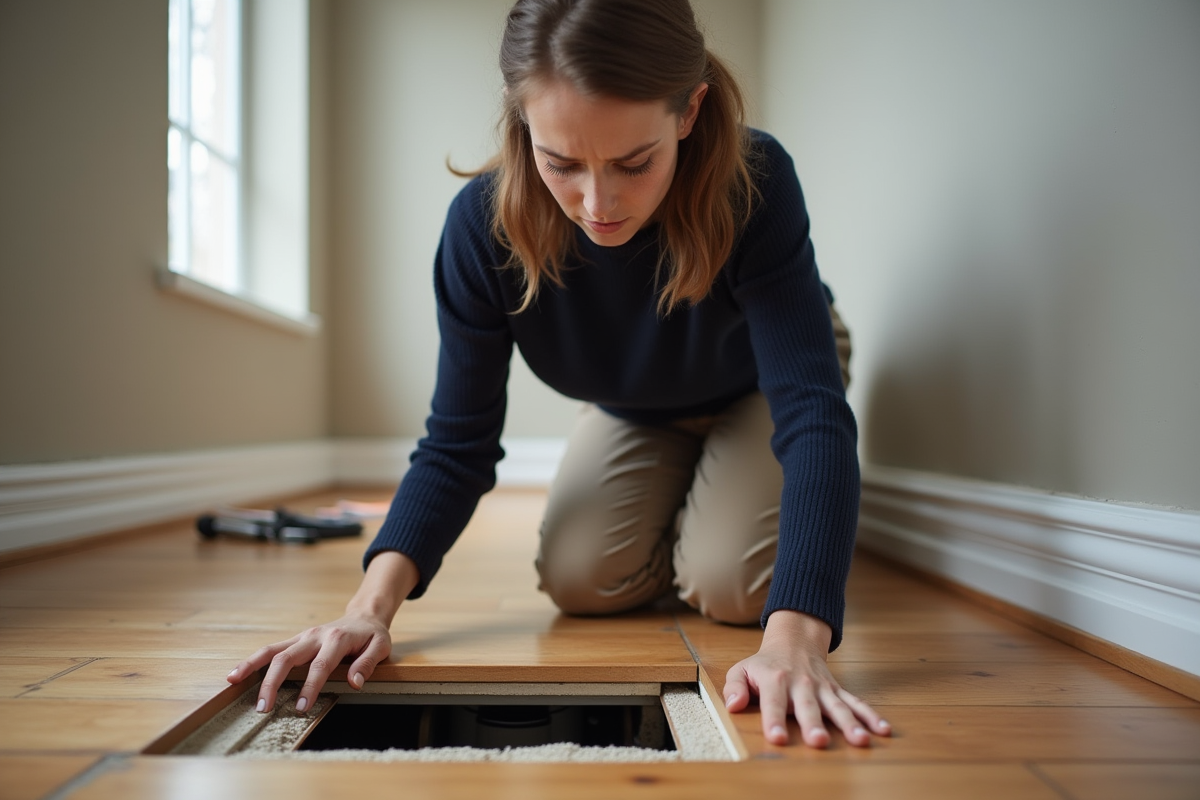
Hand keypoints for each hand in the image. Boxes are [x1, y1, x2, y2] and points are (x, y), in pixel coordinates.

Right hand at [227, 613, 391, 713]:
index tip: (300, 706)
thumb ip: (367, 664)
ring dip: (251, 666)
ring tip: (232, 682)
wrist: (363, 616)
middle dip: (272, 683)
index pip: (320, 666)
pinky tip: (237, 674)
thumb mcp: (380, 646)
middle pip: (287, 658)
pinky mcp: (295, 641)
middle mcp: (314, 636)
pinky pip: (271, 650)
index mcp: (336, 639)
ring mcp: (302, 637)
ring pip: (271, 650)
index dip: (310, 687)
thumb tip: (355, 682)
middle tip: (263, 708)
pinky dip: (253, 661)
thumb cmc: (372, 635)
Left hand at [722, 609, 890, 747]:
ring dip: (850, 723)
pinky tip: (882, 730)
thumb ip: (734, 687)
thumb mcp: (742, 669)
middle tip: (818, 741)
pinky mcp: (836, 690)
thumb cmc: (764, 663)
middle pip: (808, 706)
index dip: (774, 720)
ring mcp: (822, 687)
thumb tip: (734, 705)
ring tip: (861, 740)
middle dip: (814, 724)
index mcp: (775, 679)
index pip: (773, 703)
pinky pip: (856, 702)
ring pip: (837, 706)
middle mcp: (801, 683)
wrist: (793, 639)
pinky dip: (870, 715)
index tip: (777, 738)